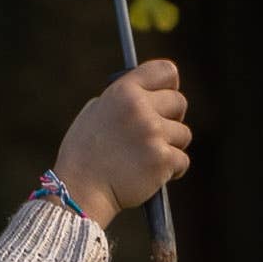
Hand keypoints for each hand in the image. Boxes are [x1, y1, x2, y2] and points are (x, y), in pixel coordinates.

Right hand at [51, 61, 192, 229]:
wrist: (80, 190)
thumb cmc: (83, 154)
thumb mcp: (95, 113)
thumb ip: (122, 101)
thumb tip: (147, 96)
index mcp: (124, 92)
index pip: (165, 71)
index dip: (170, 83)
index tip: (167, 95)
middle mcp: (141, 108)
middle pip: (180, 102)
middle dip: (172, 118)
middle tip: (157, 133)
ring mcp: (154, 134)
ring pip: (183, 134)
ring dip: (171, 146)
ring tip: (147, 158)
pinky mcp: (162, 159)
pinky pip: (182, 160)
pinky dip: (171, 169)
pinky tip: (152, 174)